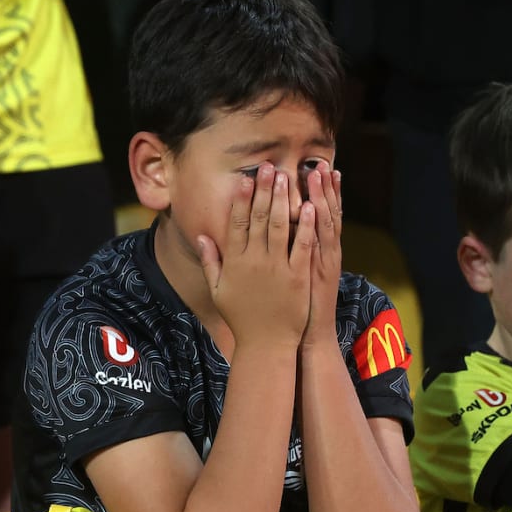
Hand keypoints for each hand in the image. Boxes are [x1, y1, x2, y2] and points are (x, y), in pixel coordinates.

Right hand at [197, 163, 315, 345]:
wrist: (266, 345)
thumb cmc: (242, 319)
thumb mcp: (218, 291)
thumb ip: (211, 261)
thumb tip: (202, 236)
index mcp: (235, 262)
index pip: (237, 223)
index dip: (242, 200)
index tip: (245, 179)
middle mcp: (255, 261)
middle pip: (260, 218)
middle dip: (264, 190)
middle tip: (268, 167)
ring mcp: (278, 268)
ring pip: (281, 226)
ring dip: (284, 199)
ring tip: (287, 177)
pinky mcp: (298, 276)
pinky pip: (302, 246)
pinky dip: (305, 226)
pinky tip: (309, 206)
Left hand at [301, 160, 342, 347]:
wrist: (310, 335)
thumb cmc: (300, 307)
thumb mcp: (299, 276)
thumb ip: (297, 253)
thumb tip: (288, 231)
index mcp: (319, 251)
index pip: (320, 215)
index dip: (321, 192)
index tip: (318, 168)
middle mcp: (325, 252)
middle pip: (326, 213)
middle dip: (323, 188)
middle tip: (320, 163)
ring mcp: (323, 261)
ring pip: (325, 223)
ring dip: (321, 197)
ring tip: (318, 175)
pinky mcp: (316, 273)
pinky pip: (316, 245)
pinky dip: (316, 227)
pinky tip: (312, 207)